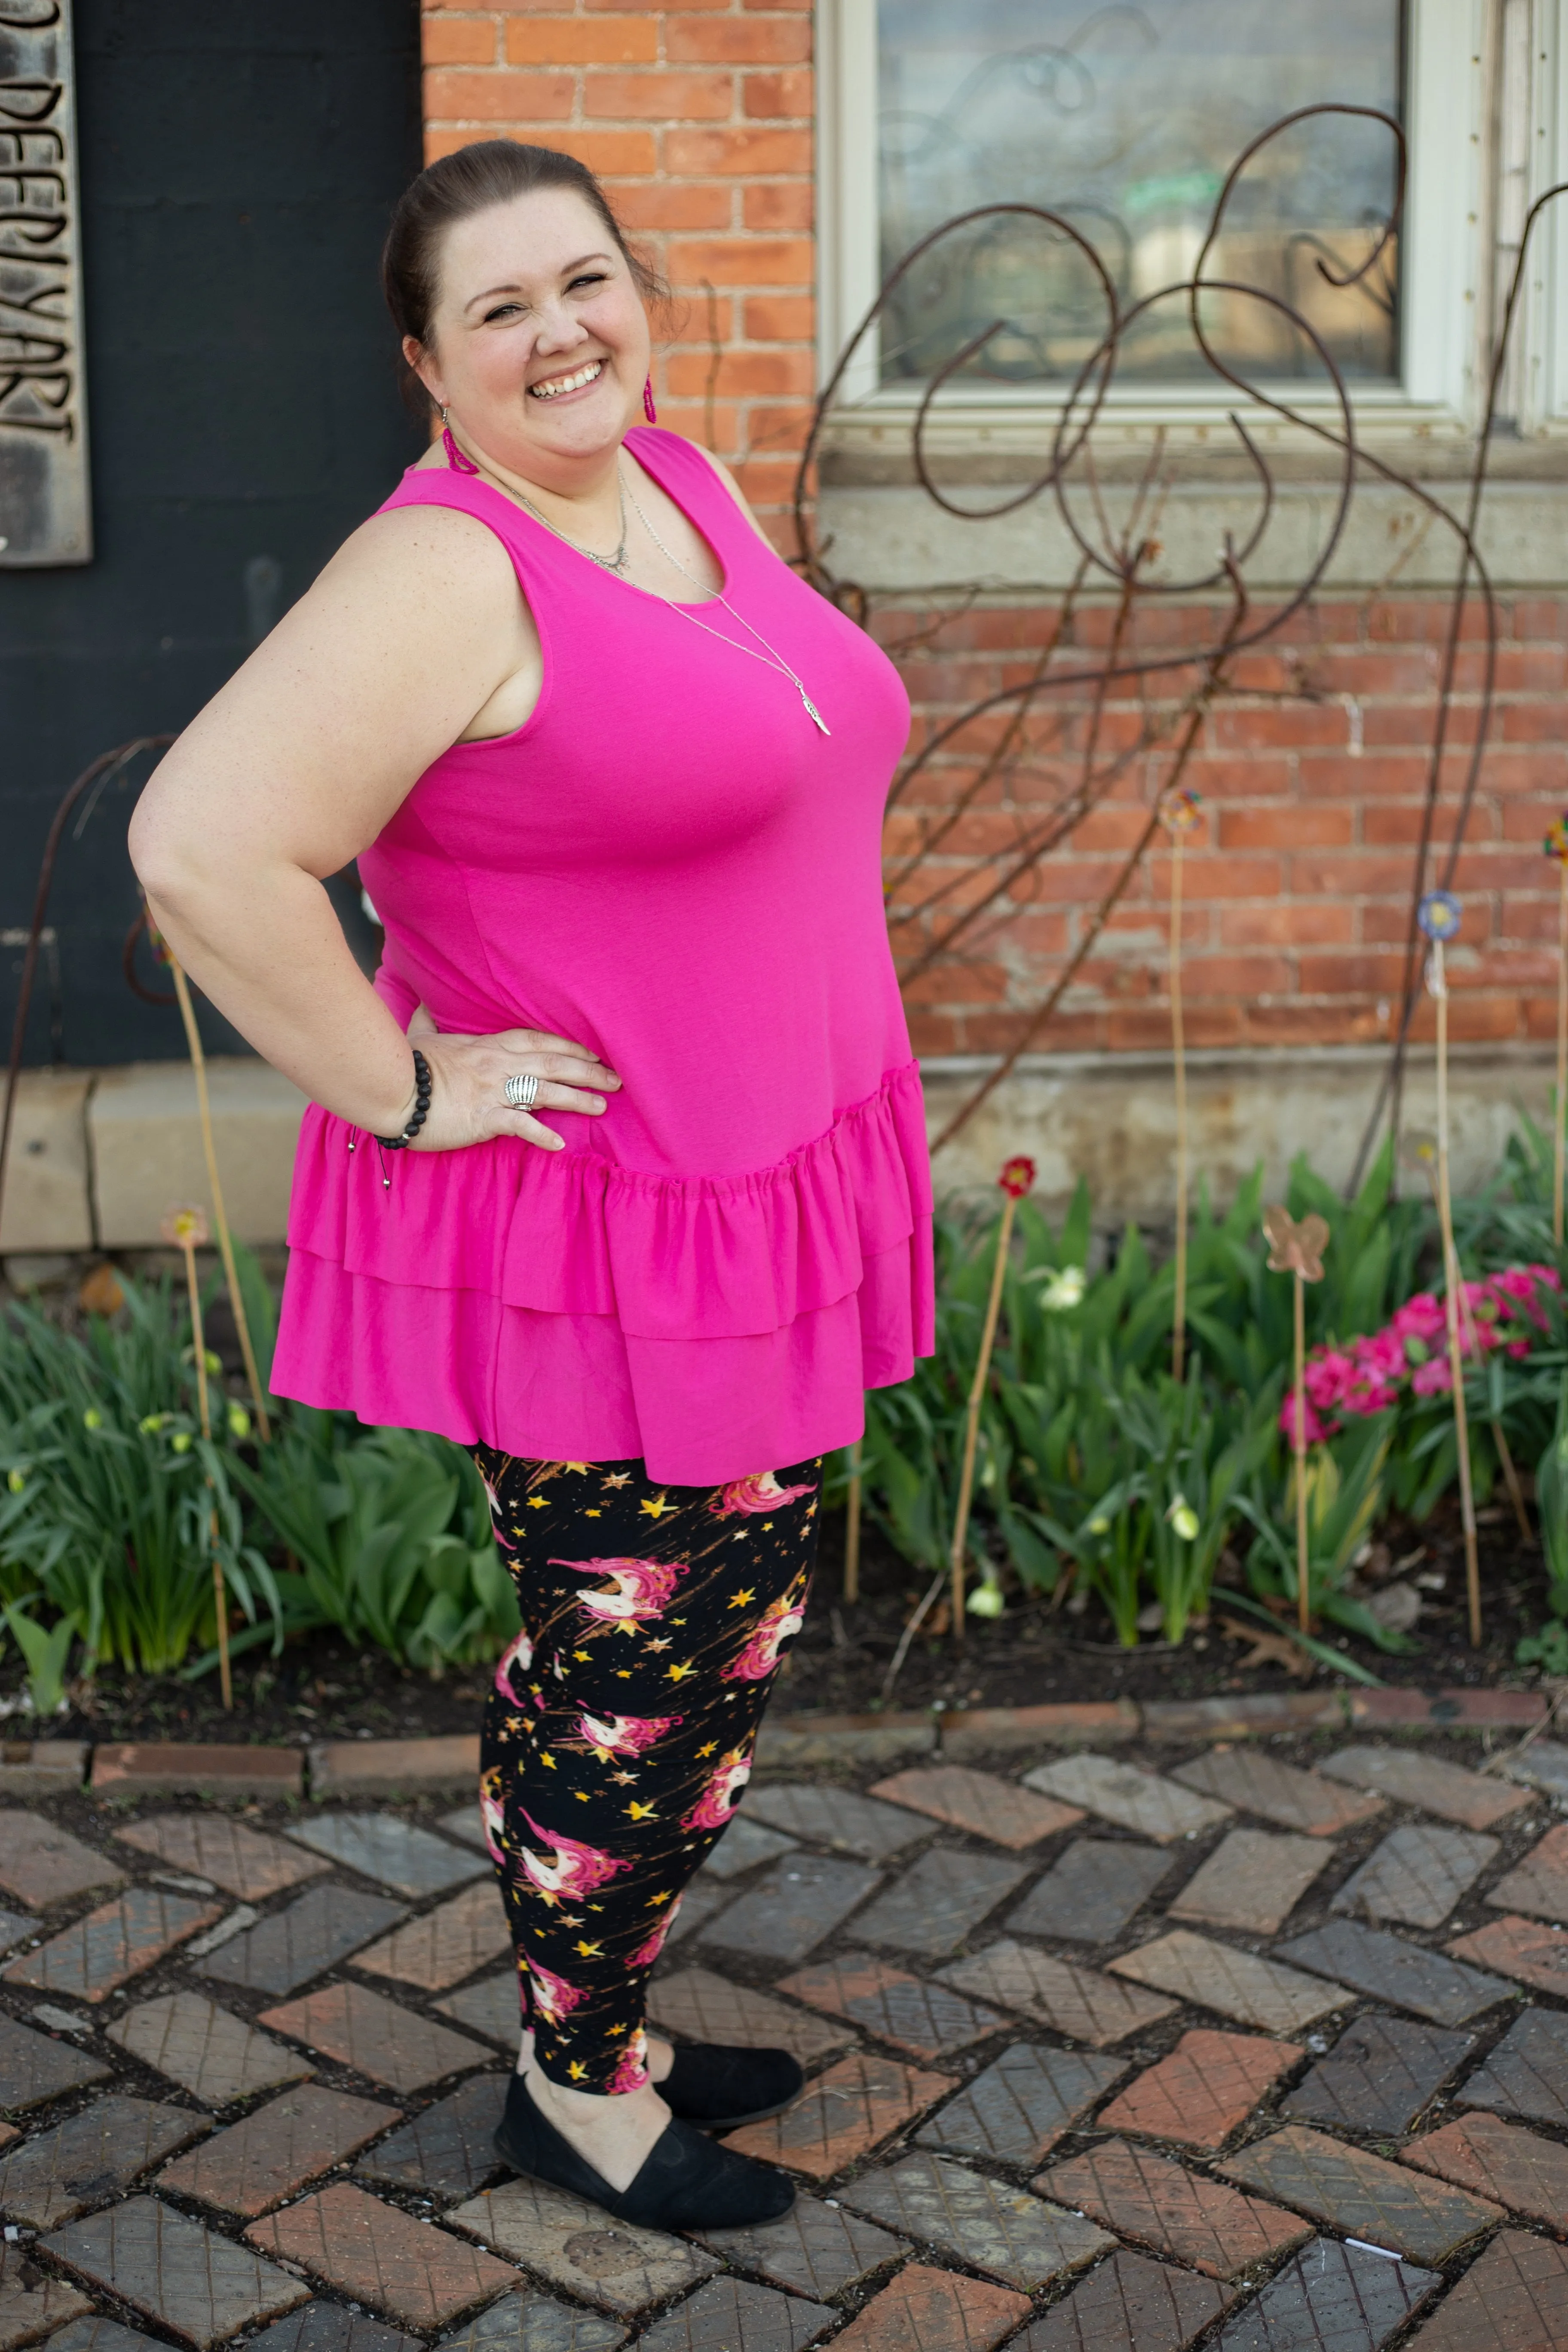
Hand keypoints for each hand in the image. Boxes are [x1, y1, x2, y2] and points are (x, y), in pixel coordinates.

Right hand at [398, 1008, 619, 1153]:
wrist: (387, 1085)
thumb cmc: (403, 1062)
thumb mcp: (419, 1034)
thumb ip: (428, 1019)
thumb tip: (425, 1001)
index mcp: (487, 1045)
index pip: (537, 1040)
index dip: (569, 1044)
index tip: (593, 1050)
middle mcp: (497, 1065)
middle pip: (553, 1063)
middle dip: (588, 1069)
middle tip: (616, 1078)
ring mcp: (492, 1091)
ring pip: (545, 1091)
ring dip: (577, 1098)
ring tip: (602, 1106)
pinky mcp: (482, 1117)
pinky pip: (519, 1125)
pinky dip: (541, 1134)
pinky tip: (560, 1144)